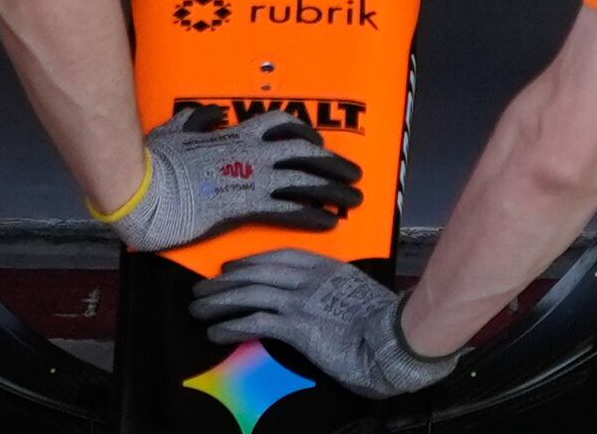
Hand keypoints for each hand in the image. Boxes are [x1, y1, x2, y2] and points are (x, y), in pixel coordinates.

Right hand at [107, 106, 364, 253]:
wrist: (145, 187)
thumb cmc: (156, 161)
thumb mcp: (175, 130)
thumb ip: (196, 121)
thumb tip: (211, 115)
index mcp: (237, 134)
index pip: (282, 126)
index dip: (306, 135)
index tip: (319, 143)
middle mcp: (253, 153)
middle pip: (306, 153)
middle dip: (333, 163)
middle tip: (354, 174)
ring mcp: (253, 179)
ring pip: (306, 180)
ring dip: (334, 190)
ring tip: (355, 199)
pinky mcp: (247, 207)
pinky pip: (290, 210)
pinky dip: (313, 215)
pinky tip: (330, 222)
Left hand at [187, 250, 457, 399]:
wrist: (397, 340)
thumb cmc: (386, 325)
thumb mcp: (359, 298)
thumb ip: (336, 294)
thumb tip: (323, 303)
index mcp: (327, 268)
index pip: (281, 256)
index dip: (252, 260)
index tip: (232, 265)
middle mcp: (310, 279)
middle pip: (257, 272)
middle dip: (225, 279)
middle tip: (202, 286)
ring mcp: (301, 300)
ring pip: (249, 293)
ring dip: (219, 300)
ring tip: (198, 307)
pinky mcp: (297, 326)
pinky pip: (255, 321)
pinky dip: (231, 325)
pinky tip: (215, 330)